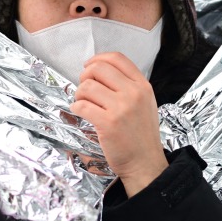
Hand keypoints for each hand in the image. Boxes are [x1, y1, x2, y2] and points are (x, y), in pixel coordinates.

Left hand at [70, 52, 167, 195]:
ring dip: (79, 94)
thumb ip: (129, 86)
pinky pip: (81, 105)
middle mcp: (133, 93)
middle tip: (86, 90)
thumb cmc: (141, 134)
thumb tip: (100, 72)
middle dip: (85, 76)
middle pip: (98, 69)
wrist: (144, 162)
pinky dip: (76, 108)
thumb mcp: (145, 103)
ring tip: (84, 103)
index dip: (98, 59)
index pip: (117, 58)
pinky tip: (81, 112)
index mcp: (143, 86)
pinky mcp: (107, 123)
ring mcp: (121, 108)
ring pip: (87, 86)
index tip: (89, 67)